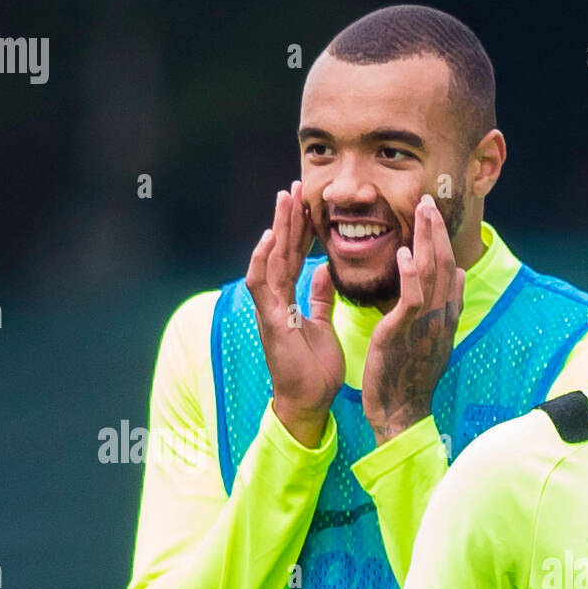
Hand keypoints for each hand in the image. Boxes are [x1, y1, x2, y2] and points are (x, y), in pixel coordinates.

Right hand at [246, 180, 342, 446]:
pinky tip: (270, 238)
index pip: (294, 255)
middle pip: (281, 250)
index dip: (302, 229)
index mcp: (289, 298)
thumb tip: (325, 269)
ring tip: (284, 199)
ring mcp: (269, 308)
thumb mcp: (323, 324)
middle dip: (289, 218)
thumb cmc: (314, 368)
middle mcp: (276, 299)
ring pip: (270, 259)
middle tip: (296, 187)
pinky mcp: (268, 320)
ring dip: (277, 228)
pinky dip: (264, 260)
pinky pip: (262, 285)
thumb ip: (320, 297)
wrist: (308, 401)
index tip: (310, 202)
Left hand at [362, 193, 465, 444]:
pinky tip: (405, 253)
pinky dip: (410, 274)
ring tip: (420, 213)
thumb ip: (448, 305)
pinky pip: (412, 299)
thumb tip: (460, 276)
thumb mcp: (436, 337)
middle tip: (427, 200)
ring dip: (425, 241)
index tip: (433, 214)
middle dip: (435, 231)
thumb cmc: (412, 377)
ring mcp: (425, 324)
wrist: (402, 411)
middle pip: (443, 264)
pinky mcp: (404, 333)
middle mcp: (440, 316)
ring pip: (430, 275)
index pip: (449, 269)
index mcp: (446, 316)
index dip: (442, 240)